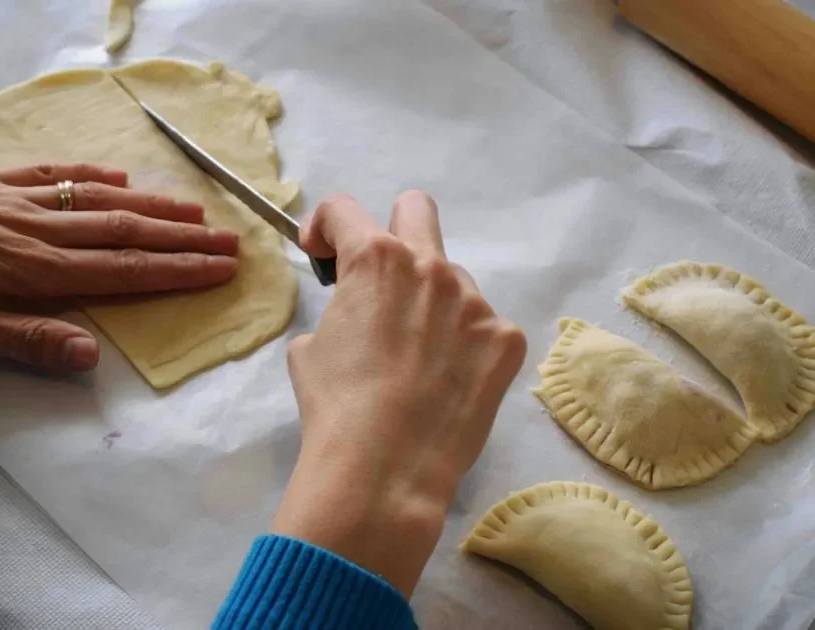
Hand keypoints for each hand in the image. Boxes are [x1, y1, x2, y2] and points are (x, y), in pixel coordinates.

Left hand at [0, 164, 238, 371]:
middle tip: (231, 239)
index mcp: (36, 270)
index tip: (222, 268)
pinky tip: (118, 177)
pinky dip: (92, 175)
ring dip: (153, 207)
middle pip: (126, 232)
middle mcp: (40, 230)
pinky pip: (54, 174)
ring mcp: (17, 200)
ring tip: (195, 210)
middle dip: (183, 238)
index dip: (179, 271)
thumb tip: (92, 355)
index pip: (124, 270)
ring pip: (100, 201)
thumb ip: (24, 340)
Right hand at [273, 191, 526, 596]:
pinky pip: (482, 328)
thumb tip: (352, 316)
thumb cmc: (335, 408)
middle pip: (416, 210)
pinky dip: (464, 346)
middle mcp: (431, 267)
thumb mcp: (308, 350)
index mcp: (375, 259)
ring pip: (453, 282)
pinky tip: (448, 383)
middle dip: (392, 229)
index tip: (322, 254)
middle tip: (383, 277)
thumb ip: (335, 311)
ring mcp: (475, 303)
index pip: (344, 210)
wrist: (385, 470)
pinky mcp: (506, 340)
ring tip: (417, 361)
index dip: (324, 227)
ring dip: (432, 304)